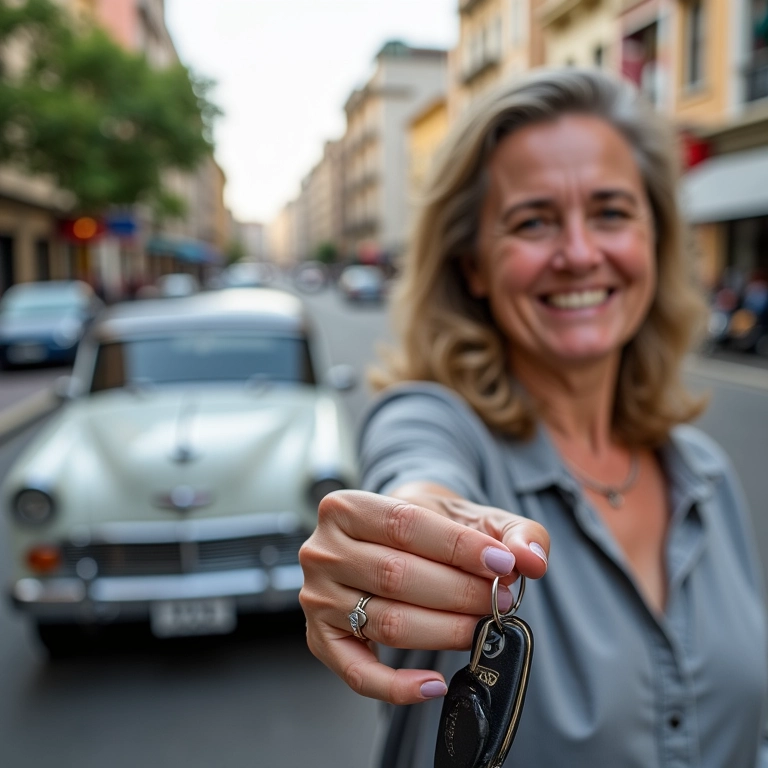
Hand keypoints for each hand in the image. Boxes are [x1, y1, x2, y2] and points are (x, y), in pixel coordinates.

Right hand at [298, 486, 548, 704]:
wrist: (387, 539)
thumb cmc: (427, 527)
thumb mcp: (469, 515)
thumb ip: (511, 531)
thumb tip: (531, 560)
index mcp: (345, 507)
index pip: (406, 524)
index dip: (459, 547)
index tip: (503, 564)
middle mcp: (323, 551)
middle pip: (396, 576)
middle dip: (459, 592)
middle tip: (499, 599)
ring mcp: (318, 597)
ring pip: (387, 623)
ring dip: (445, 631)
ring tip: (481, 626)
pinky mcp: (322, 639)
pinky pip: (358, 674)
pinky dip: (398, 686)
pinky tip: (436, 683)